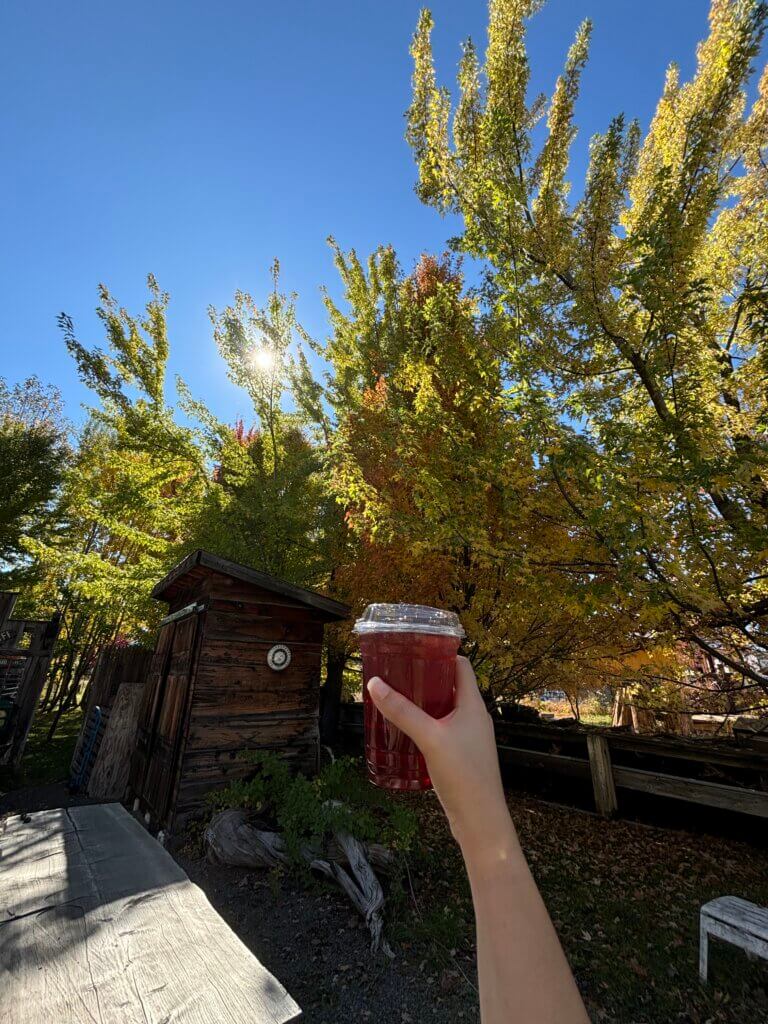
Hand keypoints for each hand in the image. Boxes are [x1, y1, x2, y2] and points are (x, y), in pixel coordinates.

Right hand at [366, 657, 513, 858]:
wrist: (480, 821)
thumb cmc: (463, 775)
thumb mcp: (429, 738)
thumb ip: (403, 711)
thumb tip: (375, 684)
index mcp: (474, 705)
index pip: (462, 666)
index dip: (441, 655)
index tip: (415, 650)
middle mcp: (474, 717)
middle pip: (450, 687)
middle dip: (425, 679)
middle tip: (397, 675)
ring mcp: (469, 737)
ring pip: (444, 710)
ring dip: (423, 704)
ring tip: (396, 699)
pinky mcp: (461, 755)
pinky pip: (442, 730)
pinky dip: (425, 725)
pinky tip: (405, 732)